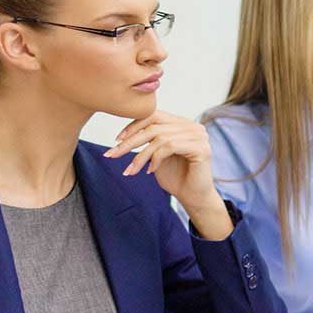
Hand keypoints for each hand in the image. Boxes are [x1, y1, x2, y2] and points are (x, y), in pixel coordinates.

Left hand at [104, 111, 232, 238]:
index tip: (117, 140)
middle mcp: (193, 127)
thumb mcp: (157, 155)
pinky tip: (150, 171)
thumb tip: (125, 132)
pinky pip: (169, 147)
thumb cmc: (175, 177)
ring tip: (131, 170)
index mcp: (183, 125)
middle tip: (112, 154)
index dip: (134, 125)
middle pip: (154, 126)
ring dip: (140, 156)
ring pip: (159, 138)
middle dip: (130, 141)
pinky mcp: (201, 148)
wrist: (193, 198)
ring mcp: (199, 136)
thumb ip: (149, 140)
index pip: (154, 115)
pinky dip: (155, 159)